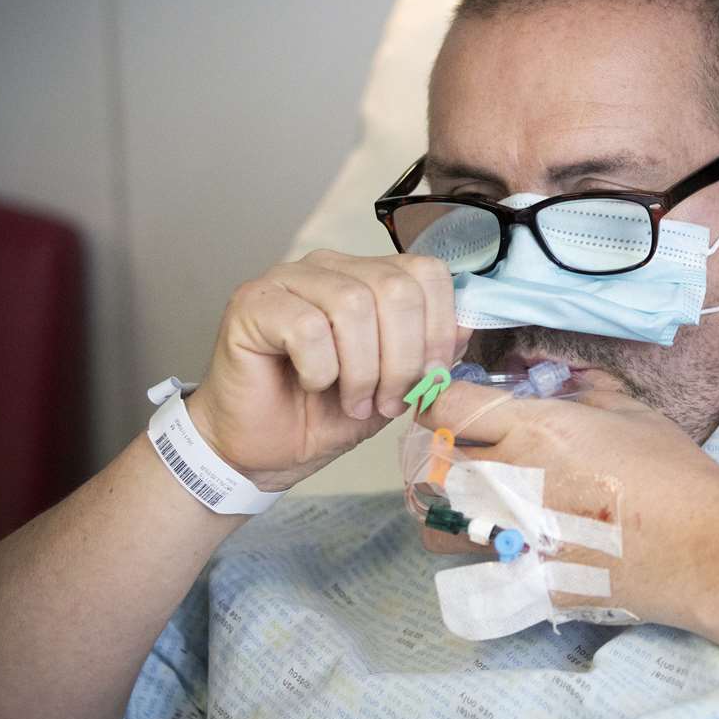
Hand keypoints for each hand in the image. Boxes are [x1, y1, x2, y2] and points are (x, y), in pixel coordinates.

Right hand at [187, 250, 470, 490]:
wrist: (261, 450)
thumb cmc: (324, 414)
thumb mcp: (397, 385)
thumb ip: (432, 352)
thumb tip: (466, 326)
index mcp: (370, 276)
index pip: (428, 273)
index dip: (439, 330)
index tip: (427, 380)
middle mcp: (331, 267)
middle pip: (396, 288)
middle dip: (403, 358)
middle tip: (387, 400)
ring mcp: (288, 279)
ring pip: (353, 305)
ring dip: (362, 369)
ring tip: (352, 400)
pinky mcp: (252, 303)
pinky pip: (306, 326)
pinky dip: (320, 368)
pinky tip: (311, 384)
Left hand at [417, 381, 718, 625]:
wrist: (701, 547)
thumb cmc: (671, 472)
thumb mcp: (629, 410)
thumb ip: (580, 385)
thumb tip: (550, 370)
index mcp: (533, 430)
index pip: (445, 408)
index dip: (437, 400)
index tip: (446, 402)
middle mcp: (511, 481)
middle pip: (430, 464)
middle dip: (435, 452)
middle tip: (455, 449)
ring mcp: (513, 535)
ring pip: (436, 522)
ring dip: (442, 506)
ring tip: (466, 499)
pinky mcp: (525, 578)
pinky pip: (475, 565)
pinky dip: (478, 550)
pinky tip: (502, 542)